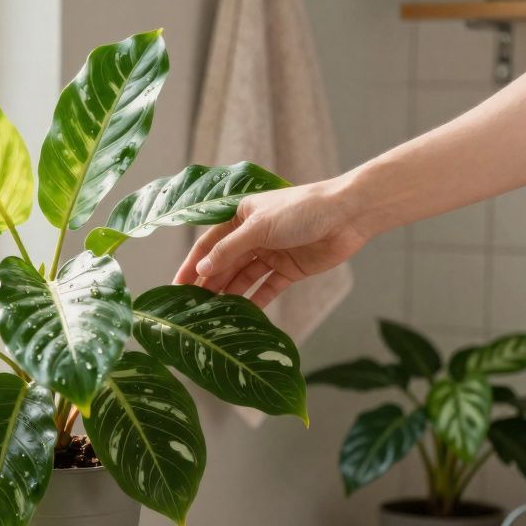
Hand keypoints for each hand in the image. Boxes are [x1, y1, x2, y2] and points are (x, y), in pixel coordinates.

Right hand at [173, 176, 370, 306]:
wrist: (348, 215)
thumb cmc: (302, 210)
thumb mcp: (259, 227)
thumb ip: (229, 250)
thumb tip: (202, 271)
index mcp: (241, 216)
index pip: (209, 244)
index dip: (192, 265)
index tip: (177, 287)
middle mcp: (253, 235)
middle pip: (225, 264)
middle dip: (208, 284)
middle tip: (190, 308)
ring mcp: (271, 253)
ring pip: (243, 278)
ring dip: (229, 294)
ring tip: (212, 315)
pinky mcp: (289, 270)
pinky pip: (266, 288)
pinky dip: (254, 300)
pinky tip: (241, 315)